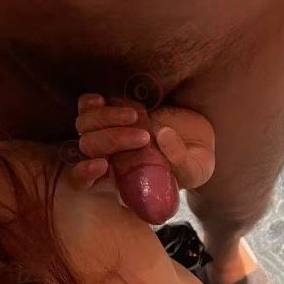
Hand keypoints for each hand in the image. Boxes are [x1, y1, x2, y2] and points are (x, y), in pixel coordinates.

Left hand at [71, 93, 214, 190]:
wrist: (199, 136)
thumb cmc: (195, 161)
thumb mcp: (195, 170)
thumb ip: (181, 162)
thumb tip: (162, 135)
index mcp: (122, 179)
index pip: (86, 183)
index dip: (85, 174)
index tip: (104, 165)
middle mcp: (109, 156)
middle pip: (88, 147)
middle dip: (112, 140)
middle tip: (144, 137)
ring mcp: (108, 132)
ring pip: (85, 125)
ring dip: (106, 118)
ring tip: (137, 116)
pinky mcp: (112, 110)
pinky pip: (88, 106)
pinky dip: (93, 103)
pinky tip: (108, 101)